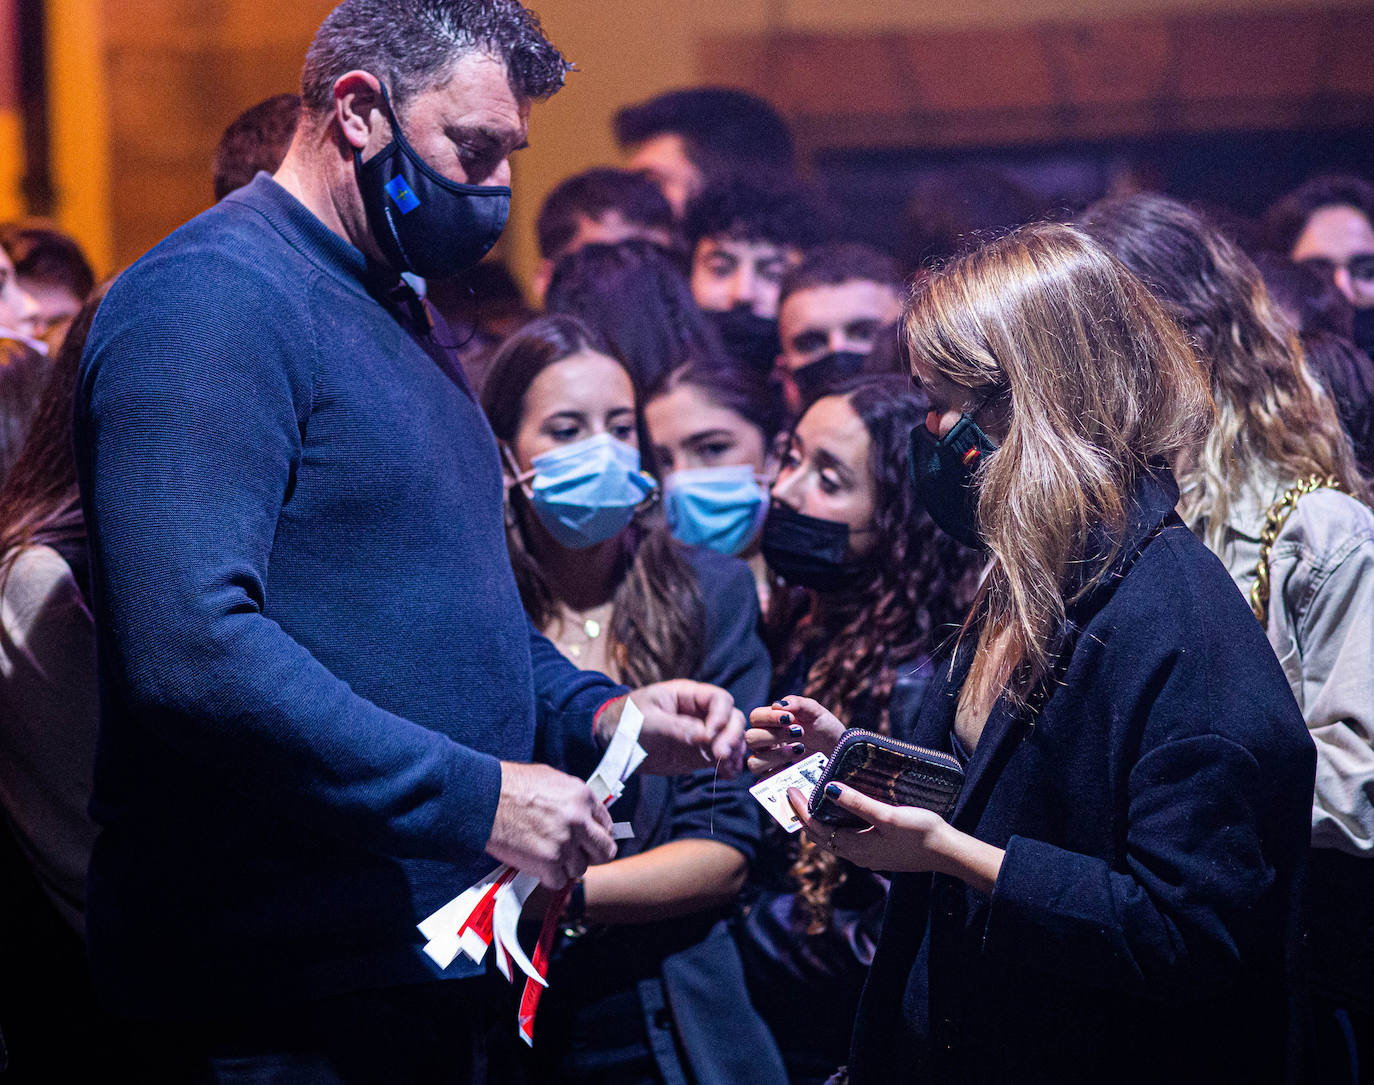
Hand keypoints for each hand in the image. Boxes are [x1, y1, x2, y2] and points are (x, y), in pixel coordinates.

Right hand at [486, 762, 616, 888]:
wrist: (483, 799)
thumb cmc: (511, 785)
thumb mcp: (552, 779)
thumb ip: (573, 800)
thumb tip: (583, 814)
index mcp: (582, 796)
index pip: (606, 825)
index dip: (597, 835)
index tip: (588, 840)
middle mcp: (579, 820)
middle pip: (604, 851)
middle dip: (592, 855)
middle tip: (577, 855)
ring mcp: (565, 843)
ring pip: (580, 869)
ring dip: (566, 867)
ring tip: (549, 856)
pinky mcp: (547, 862)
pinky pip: (559, 881)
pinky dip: (549, 878)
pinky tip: (538, 866)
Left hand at [601, 681, 745, 777]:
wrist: (612, 740)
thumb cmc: (627, 721)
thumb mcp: (648, 721)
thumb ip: (675, 727)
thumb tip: (704, 736)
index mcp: (688, 695)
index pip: (719, 699)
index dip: (721, 716)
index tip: (711, 734)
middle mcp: (700, 713)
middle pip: (731, 718)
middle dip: (731, 736)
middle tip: (721, 755)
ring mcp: (702, 734)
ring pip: (730, 738)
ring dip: (734, 752)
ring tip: (728, 768)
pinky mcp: (698, 754)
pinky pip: (720, 758)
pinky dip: (728, 766)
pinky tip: (727, 775)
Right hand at [746, 695, 845, 777]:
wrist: (841, 750)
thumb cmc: (825, 729)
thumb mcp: (815, 712)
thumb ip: (798, 703)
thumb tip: (778, 705)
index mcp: (770, 724)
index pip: (755, 717)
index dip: (768, 717)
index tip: (789, 718)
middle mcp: (765, 743)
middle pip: (751, 739)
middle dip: (773, 735)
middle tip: (798, 732)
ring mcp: (769, 763)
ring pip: (754, 762)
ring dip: (776, 755)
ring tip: (800, 749)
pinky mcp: (777, 780)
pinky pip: (765, 783)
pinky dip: (776, 776)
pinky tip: (792, 768)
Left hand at [787, 782, 1003, 892]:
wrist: (946, 853)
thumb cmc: (920, 833)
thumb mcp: (888, 815)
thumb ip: (858, 803)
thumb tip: (828, 789)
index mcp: (855, 847)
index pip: (816, 828)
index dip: (801, 809)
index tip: (789, 790)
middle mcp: (856, 855)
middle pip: (820, 837)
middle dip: (804, 816)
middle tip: (794, 794)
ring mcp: (867, 856)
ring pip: (833, 839)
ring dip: (819, 822)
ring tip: (812, 801)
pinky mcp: (877, 853)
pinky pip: (846, 839)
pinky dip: (835, 825)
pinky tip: (840, 813)